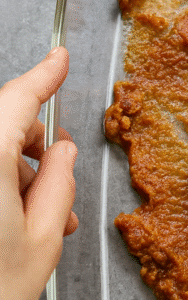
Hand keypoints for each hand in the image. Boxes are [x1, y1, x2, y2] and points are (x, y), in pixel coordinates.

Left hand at [0, 48, 77, 299]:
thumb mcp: (42, 241)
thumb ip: (56, 183)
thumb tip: (61, 153)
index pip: (14, 101)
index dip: (42, 77)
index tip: (58, 58)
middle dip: (31, 146)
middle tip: (59, 183)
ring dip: (13, 177)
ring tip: (46, 222)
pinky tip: (16, 227)